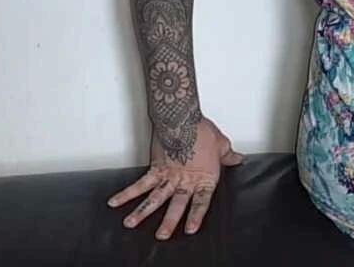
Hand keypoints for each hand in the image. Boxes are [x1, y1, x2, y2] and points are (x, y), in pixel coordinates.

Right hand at [107, 116, 243, 238]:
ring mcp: (168, 175)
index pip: (201, 200)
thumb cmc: (201, 129)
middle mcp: (184, 179)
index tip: (191, 228)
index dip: (196, 215)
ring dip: (142, 212)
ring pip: (155, 198)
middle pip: (176, 204)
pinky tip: (116, 202)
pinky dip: (127, 193)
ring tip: (131, 224)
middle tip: (162, 236)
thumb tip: (237, 159)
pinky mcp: (155, 167)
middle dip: (169, 221)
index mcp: (203, 176)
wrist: (182, 118)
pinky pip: (140, 183)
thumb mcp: (221, 143)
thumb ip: (228, 155)